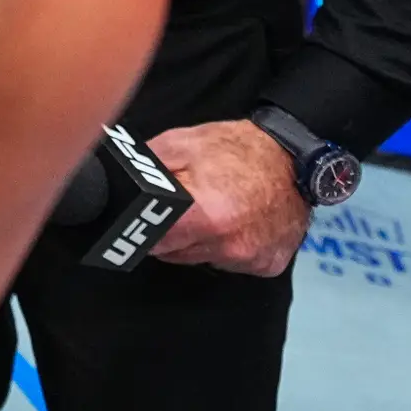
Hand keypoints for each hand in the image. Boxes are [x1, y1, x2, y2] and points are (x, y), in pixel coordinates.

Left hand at [141, 119, 310, 276]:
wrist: (294, 158)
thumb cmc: (237, 148)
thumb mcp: (180, 145)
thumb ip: (146, 170)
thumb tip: (116, 187)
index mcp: (205, 214)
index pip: (152, 242)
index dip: (142, 228)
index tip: (142, 217)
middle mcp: (229, 244)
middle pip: (174, 253)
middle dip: (170, 232)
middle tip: (182, 206)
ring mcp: (250, 258)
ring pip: (200, 259)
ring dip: (198, 240)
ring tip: (210, 208)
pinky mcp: (268, 265)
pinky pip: (230, 262)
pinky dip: (226, 246)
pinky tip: (235, 221)